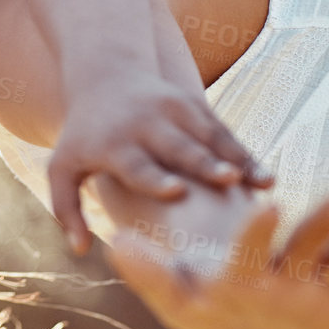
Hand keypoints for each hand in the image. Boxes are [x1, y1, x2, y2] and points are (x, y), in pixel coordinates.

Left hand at [49, 73, 270, 255]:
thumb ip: (65, 209)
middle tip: (227, 181)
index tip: (177, 191)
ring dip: (236, 160)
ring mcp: (173, 111)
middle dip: (203, 162)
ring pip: (209, 138)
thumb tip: (81, 251)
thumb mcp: (63, 167)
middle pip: (178, 147)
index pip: (137, 164)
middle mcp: (146, 124)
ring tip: (262, 184)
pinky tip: (266, 179)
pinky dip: (244, 154)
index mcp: (114, 144)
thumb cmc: (84, 137)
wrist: (106, 77)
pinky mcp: (194, 105)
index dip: (156, 177)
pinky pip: (223, 132)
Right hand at [103, 185, 328, 328]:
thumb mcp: (169, 289)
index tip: (267, 206)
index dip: (260, 234)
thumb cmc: (204, 299)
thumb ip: (143, 267)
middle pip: (310, 255)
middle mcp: (289, 295)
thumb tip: (111, 242)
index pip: (252, 257)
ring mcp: (326, 299)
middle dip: (326, 225)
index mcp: (245, 287)